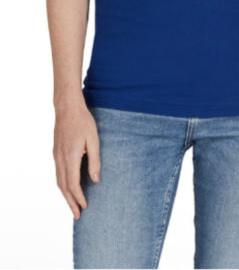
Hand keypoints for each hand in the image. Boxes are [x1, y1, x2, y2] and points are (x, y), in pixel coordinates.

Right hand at [53, 100, 100, 218]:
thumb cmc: (83, 122)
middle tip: (77, 216)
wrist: (67, 108)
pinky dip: (63, 185)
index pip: (73, 184)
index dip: (79, 198)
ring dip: (65, 196)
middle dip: (70, 203)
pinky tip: (68, 188)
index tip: (85, 207)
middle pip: (64, 187)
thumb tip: (96, 180)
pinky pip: (58, 174)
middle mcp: (60, 160)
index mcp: (70, 157)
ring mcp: (56, 157)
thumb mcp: (93, 140)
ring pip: (59, 182)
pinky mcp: (56, 153)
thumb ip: (94, 161)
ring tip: (73, 206)